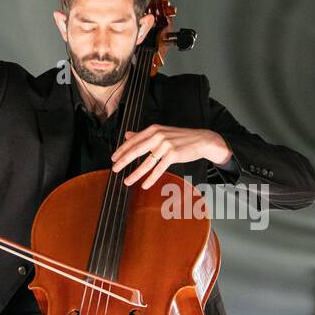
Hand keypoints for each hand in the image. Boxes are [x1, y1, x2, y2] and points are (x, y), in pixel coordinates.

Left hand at [111, 125, 231, 188]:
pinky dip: (151, 178)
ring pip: (146, 163)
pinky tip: (144, 184)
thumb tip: (127, 135)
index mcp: (153, 129)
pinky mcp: (173, 155)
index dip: (122, 150)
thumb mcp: (161, 132)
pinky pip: (159, 169)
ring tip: (127, 181)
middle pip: (136, 150)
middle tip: (114, 169)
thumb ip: (144, 135)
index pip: (133, 141)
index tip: (113, 158)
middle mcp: (158, 135)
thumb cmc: (180, 137)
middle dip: (123, 161)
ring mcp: (166, 145)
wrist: (201, 140)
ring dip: (135, 174)